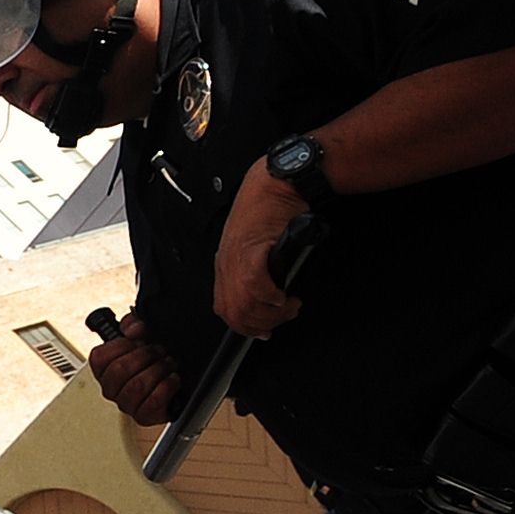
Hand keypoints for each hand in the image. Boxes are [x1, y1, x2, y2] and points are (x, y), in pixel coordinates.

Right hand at [88, 321, 183, 423]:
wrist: (187, 376)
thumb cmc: (161, 356)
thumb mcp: (147, 332)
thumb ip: (134, 322)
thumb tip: (133, 329)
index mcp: (106, 368)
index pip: (99, 357)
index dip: (121, 346)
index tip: (138, 341)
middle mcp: (112, 388)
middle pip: (119, 370)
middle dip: (145, 356)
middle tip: (159, 350)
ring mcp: (126, 404)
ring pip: (136, 386)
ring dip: (158, 370)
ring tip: (169, 363)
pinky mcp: (143, 417)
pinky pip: (151, 403)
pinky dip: (166, 387)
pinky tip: (173, 379)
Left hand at [211, 171, 312, 338]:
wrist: (276, 182)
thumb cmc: (269, 208)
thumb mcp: (255, 244)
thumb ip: (255, 271)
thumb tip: (267, 300)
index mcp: (225, 263)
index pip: (225, 309)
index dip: (245, 326)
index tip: (264, 331)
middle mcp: (226, 263)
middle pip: (235, 313)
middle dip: (262, 325)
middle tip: (283, 317)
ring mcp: (237, 257)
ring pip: (246, 305)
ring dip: (272, 314)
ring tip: (289, 305)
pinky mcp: (251, 250)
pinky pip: (255, 286)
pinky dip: (272, 298)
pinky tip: (284, 296)